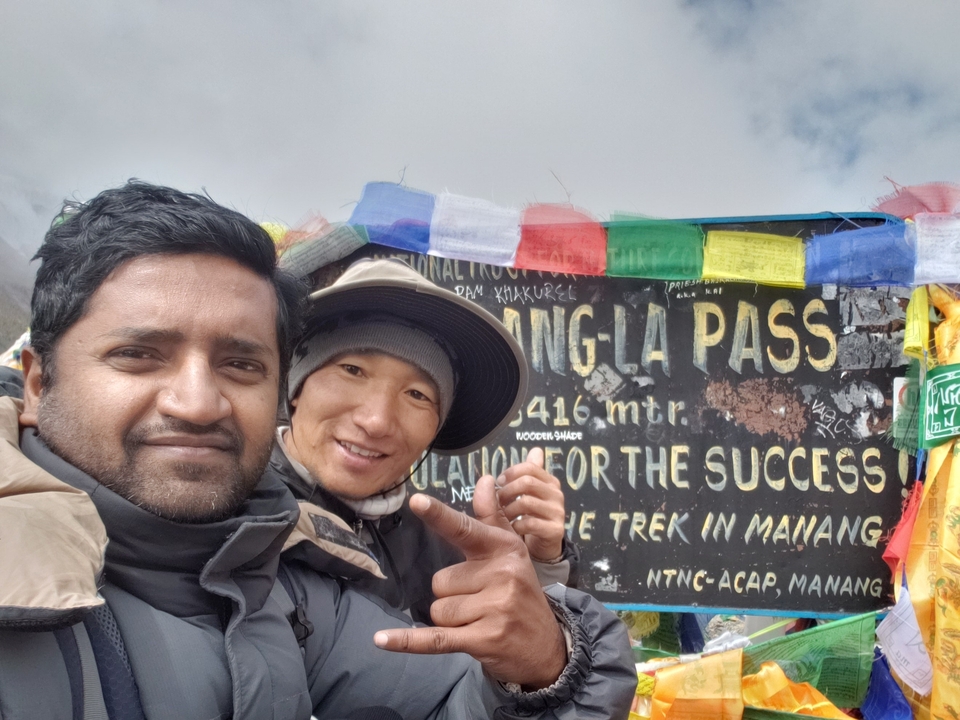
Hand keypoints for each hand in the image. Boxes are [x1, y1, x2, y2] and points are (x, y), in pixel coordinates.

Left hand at [373, 475, 566, 688]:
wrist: (547, 646)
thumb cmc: (520, 592)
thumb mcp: (512, 552)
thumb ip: (491, 517)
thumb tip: (485, 479)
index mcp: (504, 548)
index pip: (464, 529)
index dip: (438, 515)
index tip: (416, 501)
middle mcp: (501, 574)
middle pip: (440, 581)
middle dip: (453, 595)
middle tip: (482, 602)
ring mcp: (494, 608)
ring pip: (439, 610)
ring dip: (452, 620)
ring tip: (481, 621)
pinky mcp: (484, 639)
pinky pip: (435, 638)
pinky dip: (408, 642)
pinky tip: (382, 639)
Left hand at [495, 448, 565, 562]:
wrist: (543, 546)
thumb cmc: (531, 516)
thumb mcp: (528, 494)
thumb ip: (528, 473)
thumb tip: (536, 450)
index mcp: (549, 482)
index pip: (530, 467)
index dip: (511, 472)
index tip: (499, 482)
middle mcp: (556, 494)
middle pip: (527, 482)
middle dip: (507, 491)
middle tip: (499, 501)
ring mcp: (557, 512)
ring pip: (526, 502)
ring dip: (509, 509)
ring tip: (504, 516)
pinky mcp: (555, 530)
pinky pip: (530, 523)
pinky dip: (516, 525)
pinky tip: (513, 528)